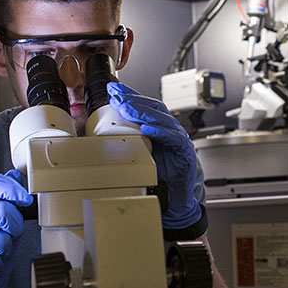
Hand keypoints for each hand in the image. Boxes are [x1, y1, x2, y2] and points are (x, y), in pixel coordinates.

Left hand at [108, 82, 201, 230]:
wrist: (176, 197)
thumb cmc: (159, 174)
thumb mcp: (139, 153)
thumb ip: (128, 140)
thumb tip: (103, 132)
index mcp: (160, 128)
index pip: (146, 106)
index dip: (131, 95)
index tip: (113, 89)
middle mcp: (170, 130)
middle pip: (154, 108)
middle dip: (134, 100)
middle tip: (116, 96)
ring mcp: (179, 140)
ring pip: (162, 120)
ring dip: (143, 112)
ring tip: (126, 108)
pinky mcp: (185, 152)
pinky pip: (174, 139)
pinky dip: (160, 132)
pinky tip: (147, 129)